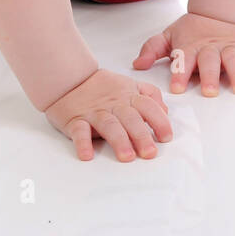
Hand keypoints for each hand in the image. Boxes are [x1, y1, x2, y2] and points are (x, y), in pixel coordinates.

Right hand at [43, 68, 172, 161]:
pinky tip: (87, 155)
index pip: (148, 106)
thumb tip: (165, 111)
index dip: (159, 121)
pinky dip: (83, 143)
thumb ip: (149, 95)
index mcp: (128, 96)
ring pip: (109, 125)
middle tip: (150, 153)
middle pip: (130, 118)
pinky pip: (79, 131)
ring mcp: (95, 112)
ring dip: (119, 140)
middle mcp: (114, 104)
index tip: (166, 137)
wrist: (68, 78)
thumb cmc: (102, 86)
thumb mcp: (129, 84)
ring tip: (127, 157)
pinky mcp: (75, 120)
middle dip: (141, 135)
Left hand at [132, 11, 234, 95]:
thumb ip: (153, 49)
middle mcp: (211, 49)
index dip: (179, 73)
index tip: (176, 88)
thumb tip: (137, 64)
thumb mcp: (169, 36)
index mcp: (191, 48)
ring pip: (234, 61)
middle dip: (210, 76)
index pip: (183, 61)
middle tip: (209, 91)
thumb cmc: (191, 31)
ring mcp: (231, 49)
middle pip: (210, 62)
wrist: (218, 11)